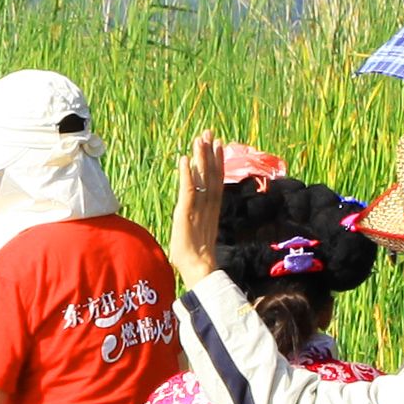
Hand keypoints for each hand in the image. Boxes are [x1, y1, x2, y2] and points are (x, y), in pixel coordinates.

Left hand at [169, 138, 227, 260]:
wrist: (199, 271)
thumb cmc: (196, 259)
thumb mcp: (196, 234)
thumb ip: (197, 223)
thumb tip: (195, 215)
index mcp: (212, 209)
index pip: (216, 180)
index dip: (217, 162)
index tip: (218, 145)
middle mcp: (208, 205)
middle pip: (211, 174)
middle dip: (210, 152)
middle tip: (210, 132)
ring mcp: (199, 208)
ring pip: (202, 177)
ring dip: (201, 157)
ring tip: (201, 138)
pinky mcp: (187, 213)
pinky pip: (188, 189)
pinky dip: (186, 174)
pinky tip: (185, 159)